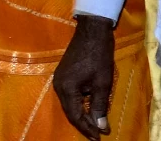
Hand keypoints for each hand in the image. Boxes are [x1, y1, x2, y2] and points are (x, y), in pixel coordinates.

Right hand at [54, 14, 115, 139]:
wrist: (92, 30)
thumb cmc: (99, 55)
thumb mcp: (102, 82)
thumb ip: (100, 105)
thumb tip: (100, 127)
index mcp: (66, 89)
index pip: (76, 116)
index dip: (87, 129)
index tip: (100, 137)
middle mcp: (58, 87)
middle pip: (70, 112)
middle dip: (85, 124)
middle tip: (98, 134)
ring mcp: (59, 80)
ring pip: (70, 104)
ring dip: (82, 114)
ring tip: (95, 124)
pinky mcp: (64, 74)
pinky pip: (70, 95)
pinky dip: (80, 103)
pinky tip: (89, 107)